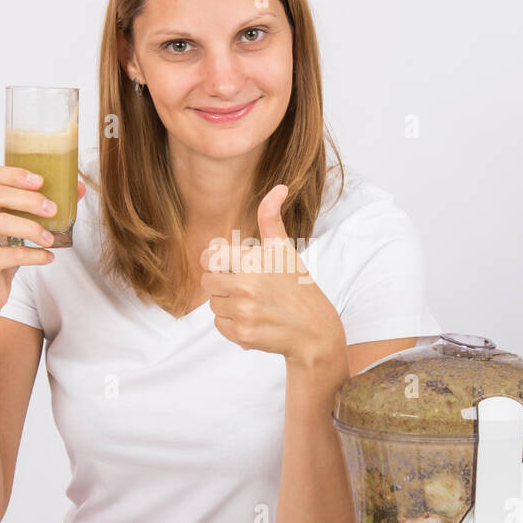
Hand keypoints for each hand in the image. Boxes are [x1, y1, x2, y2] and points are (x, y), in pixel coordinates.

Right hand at [0, 166, 86, 312]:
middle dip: (28, 199)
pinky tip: (47, 257)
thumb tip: (79, 189)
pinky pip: (8, 254)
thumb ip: (42, 207)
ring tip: (50, 238)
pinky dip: (33, 255)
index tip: (41, 181)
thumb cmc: (2, 253)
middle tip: (52, 209)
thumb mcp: (20, 226)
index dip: (16, 175)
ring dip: (31, 228)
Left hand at [199, 184, 345, 365]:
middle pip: (208, 282)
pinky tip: (253, 320)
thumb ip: (271, 218)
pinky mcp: (242, 335)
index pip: (208, 257)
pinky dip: (232, 324)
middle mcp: (246, 286)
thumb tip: (279, 187)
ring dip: (228, 305)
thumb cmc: (298, 286)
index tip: (228, 266)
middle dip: (222, 284)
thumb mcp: (284, 249)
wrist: (315, 330)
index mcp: (253, 262)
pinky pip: (219, 325)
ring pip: (213, 305)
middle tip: (246, 287)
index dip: (215, 261)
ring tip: (253, 304)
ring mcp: (244, 312)